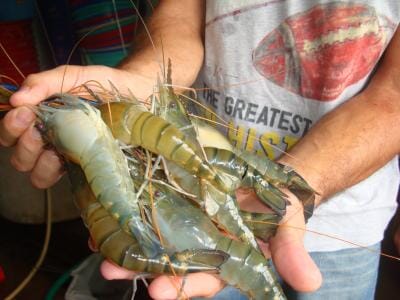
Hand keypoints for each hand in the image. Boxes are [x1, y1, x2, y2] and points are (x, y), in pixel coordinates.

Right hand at [0, 65, 141, 187]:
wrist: (137, 93)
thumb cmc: (103, 84)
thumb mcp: (72, 76)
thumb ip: (44, 83)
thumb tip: (15, 99)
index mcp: (42, 117)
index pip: (13, 131)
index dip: (11, 127)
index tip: (24, 114)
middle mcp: (50, 139)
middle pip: (19, 155)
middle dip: (23, 145)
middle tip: (37, 130)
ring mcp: (67, 154)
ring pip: (35, 173)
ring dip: (37, 163)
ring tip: (52, 148)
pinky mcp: (85, 165)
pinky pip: (61, 179)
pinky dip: (56, 172)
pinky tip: (67, 158)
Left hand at [101, 189, 321, 298]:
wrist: (269, 181)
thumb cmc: (279, 206)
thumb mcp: (289, 226)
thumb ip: (292, 252)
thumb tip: (309, 282)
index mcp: (227, 260)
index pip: (204, 279)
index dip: (184, 287)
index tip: (160, 292)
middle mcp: (203, 247)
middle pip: (170, 263)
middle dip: (142, 268)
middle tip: (113, 269)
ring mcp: (188, 225)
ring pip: (156, 240)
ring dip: (129, 245)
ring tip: (100, 247)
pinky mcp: (180, 204)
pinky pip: (154, 213)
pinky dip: (131, 219)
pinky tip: (107, 220)